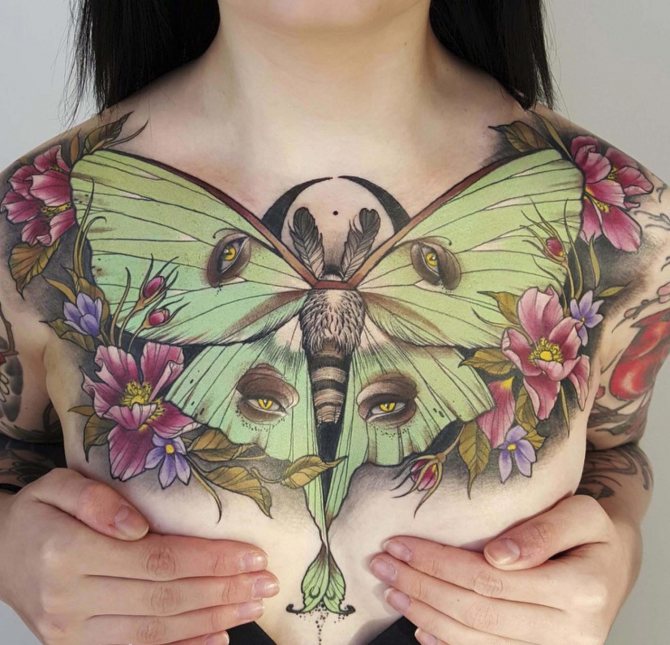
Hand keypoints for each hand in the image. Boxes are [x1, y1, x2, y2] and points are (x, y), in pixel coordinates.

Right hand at [0, 468, 278, 644]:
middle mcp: (70, 600)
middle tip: (267, 581)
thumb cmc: (39, 514)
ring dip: (212, 619)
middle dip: (223, 591)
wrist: (0, 555)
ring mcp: (71, 633)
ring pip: (156, 631)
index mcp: (68, 553)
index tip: (252, 554)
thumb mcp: (56, 486)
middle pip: (164, 599)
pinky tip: (218, 638)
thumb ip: (94, 499)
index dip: (209, 560)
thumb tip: (136, 525)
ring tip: (253, 604)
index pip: (156, 560)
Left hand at [369, 494, 640, 644]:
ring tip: (390, 589)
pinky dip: (448, 644)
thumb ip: (544, 530)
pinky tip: (420, 626)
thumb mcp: (582, 514)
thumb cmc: (591, 533)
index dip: (438, 563)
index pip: (491, 579)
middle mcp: (572, 632)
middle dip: (420, 587)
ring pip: (476, 640)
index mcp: (581, 589)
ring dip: (425, 614)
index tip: (399, 543)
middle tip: (381, 564)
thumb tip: (497, 554)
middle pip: (476, 611)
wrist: (613, 566)